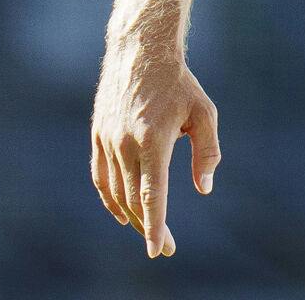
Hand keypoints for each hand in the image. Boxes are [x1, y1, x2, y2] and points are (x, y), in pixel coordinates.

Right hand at [91, 37, 220, 257]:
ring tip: (150, 231)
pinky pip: (101, 178)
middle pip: (134, 200)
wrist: (140, 53)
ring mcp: (107, 142)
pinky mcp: (97, 137)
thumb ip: (207, 152)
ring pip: (116, 192)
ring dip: (132, 216)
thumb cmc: (180, 84)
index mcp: (153, 140)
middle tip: (166, 248)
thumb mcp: (204, 114)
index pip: (152, 194)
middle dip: (149, 227)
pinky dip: (110, 199)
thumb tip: (205, 188)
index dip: (156, 226)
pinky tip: (122, 212)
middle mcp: (124, 145)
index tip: (159, 250)